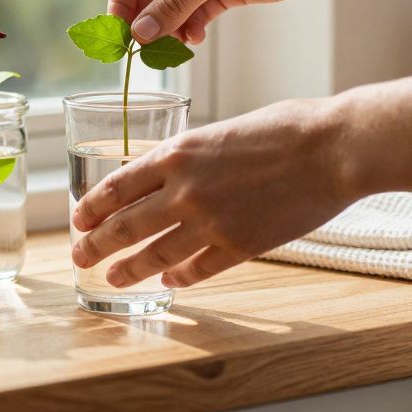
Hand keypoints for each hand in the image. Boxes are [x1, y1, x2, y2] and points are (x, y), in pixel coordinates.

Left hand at [70, 98, 357, 288]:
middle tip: (79, 256)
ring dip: (129, 269)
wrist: (332, 148)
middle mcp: (183, 190)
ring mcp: (210, 222)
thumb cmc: (284, 128)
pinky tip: (168, 283)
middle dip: (95, 244)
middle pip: (124, 226)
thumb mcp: (219, 131)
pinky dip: (178, 278)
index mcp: (176, 153)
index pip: (116, 186)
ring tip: (111, 278)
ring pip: (154, 255)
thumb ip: (188, 157)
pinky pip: (196, 269)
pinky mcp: (240, 247)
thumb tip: (166, 175)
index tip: (79, 218)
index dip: (91, 207)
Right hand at [110, 0, 342, 44]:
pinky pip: (192, 13)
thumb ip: (174, 5)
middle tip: (142, 51)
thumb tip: (139, 33)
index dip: (120, 2)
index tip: (118, 34)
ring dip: (168, 28)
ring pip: (169, 6)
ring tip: (171, 49)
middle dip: (146, 20)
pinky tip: (193, 40)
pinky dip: (189, 28)